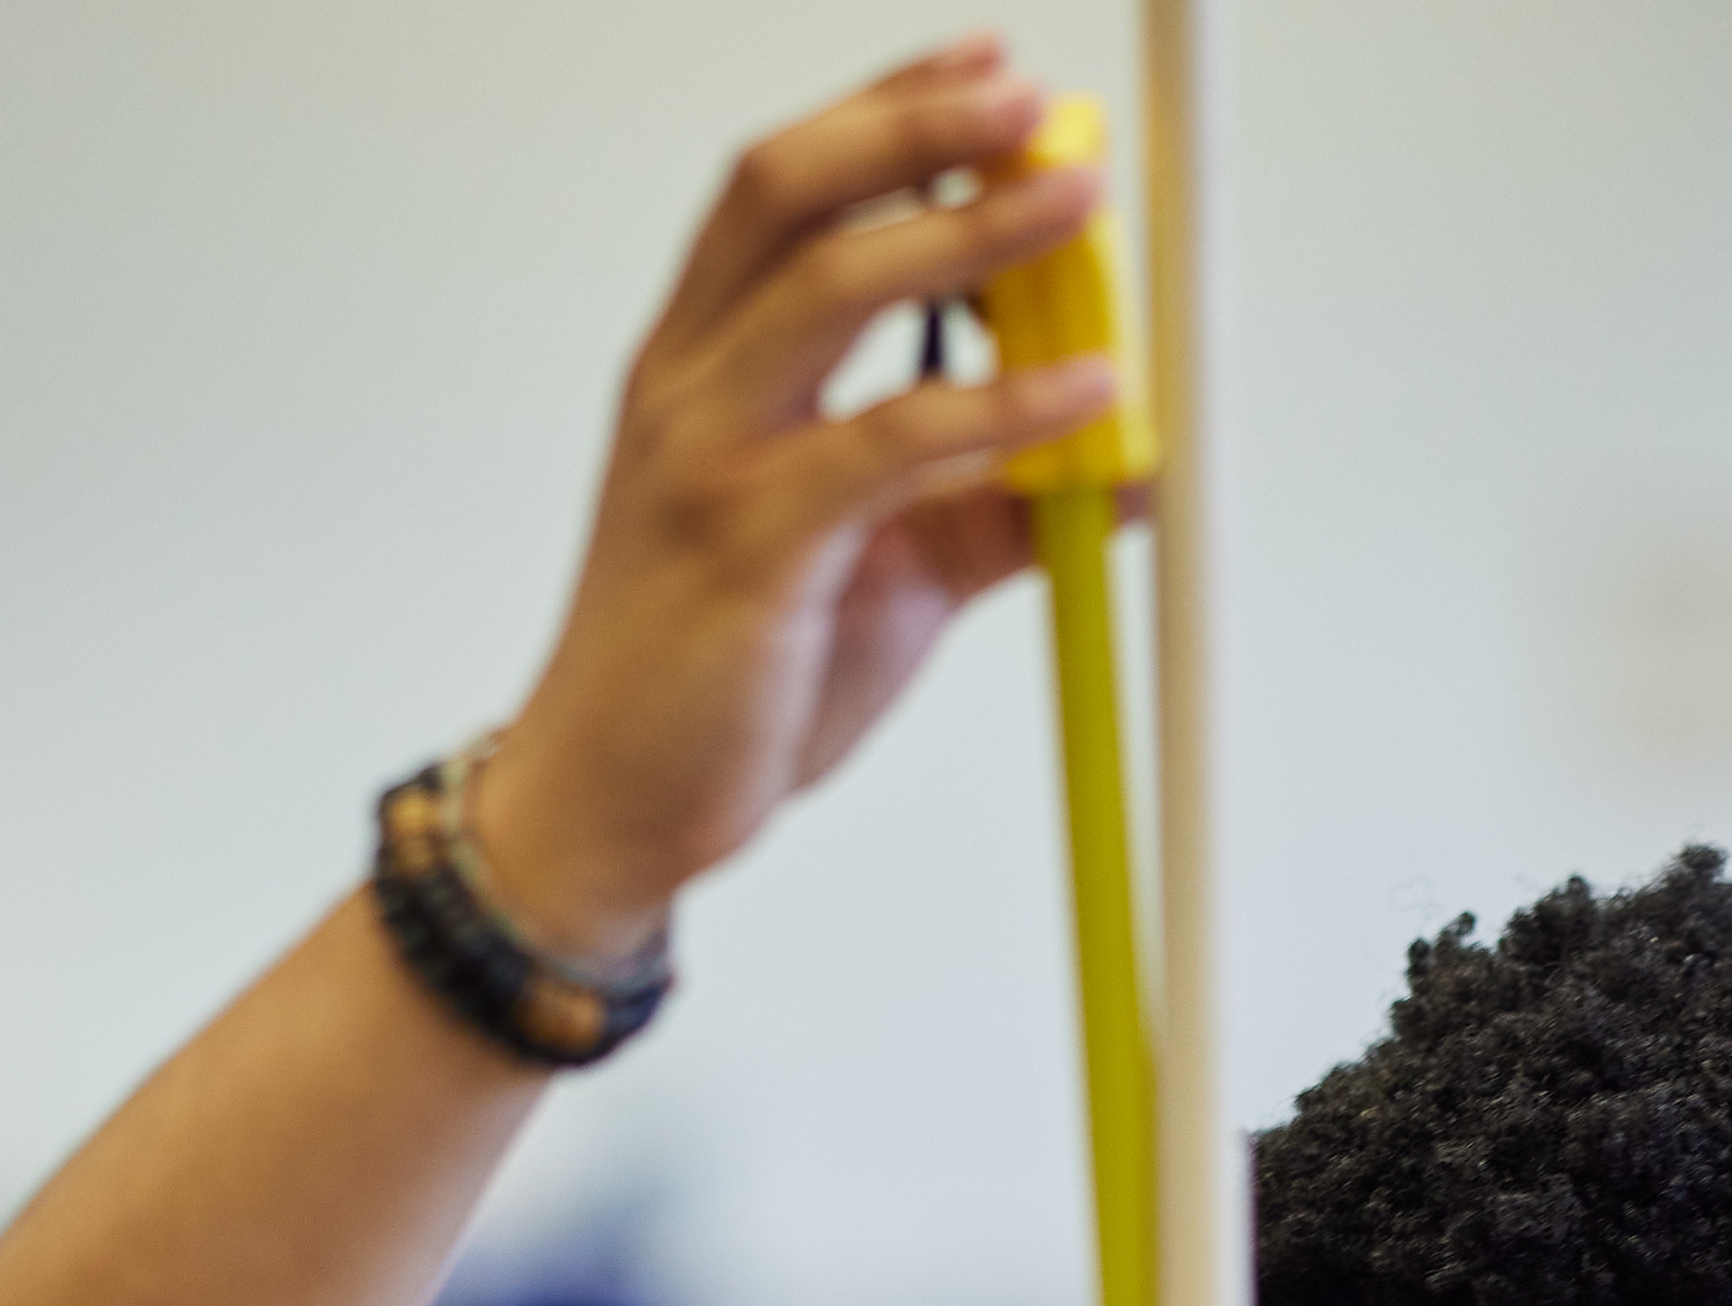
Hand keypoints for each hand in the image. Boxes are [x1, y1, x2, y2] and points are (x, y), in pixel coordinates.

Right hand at [460, 41, 1124, 955]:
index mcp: (701, 366)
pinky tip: (1085, 394)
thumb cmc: (720, 679)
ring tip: (1077, 200)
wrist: (610, 806)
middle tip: (1033, 101)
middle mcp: (689, 387)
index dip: (884, 109)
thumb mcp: (879, 569)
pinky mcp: (746, 549)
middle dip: (916, 126)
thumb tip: (1121, 463)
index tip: (987, 65)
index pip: (781, 189)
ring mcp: (706, 460)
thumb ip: (985, 500)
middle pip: (791, 193)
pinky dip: (1000, 408)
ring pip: (833, 289)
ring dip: (970, 232)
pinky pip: (887, 444)